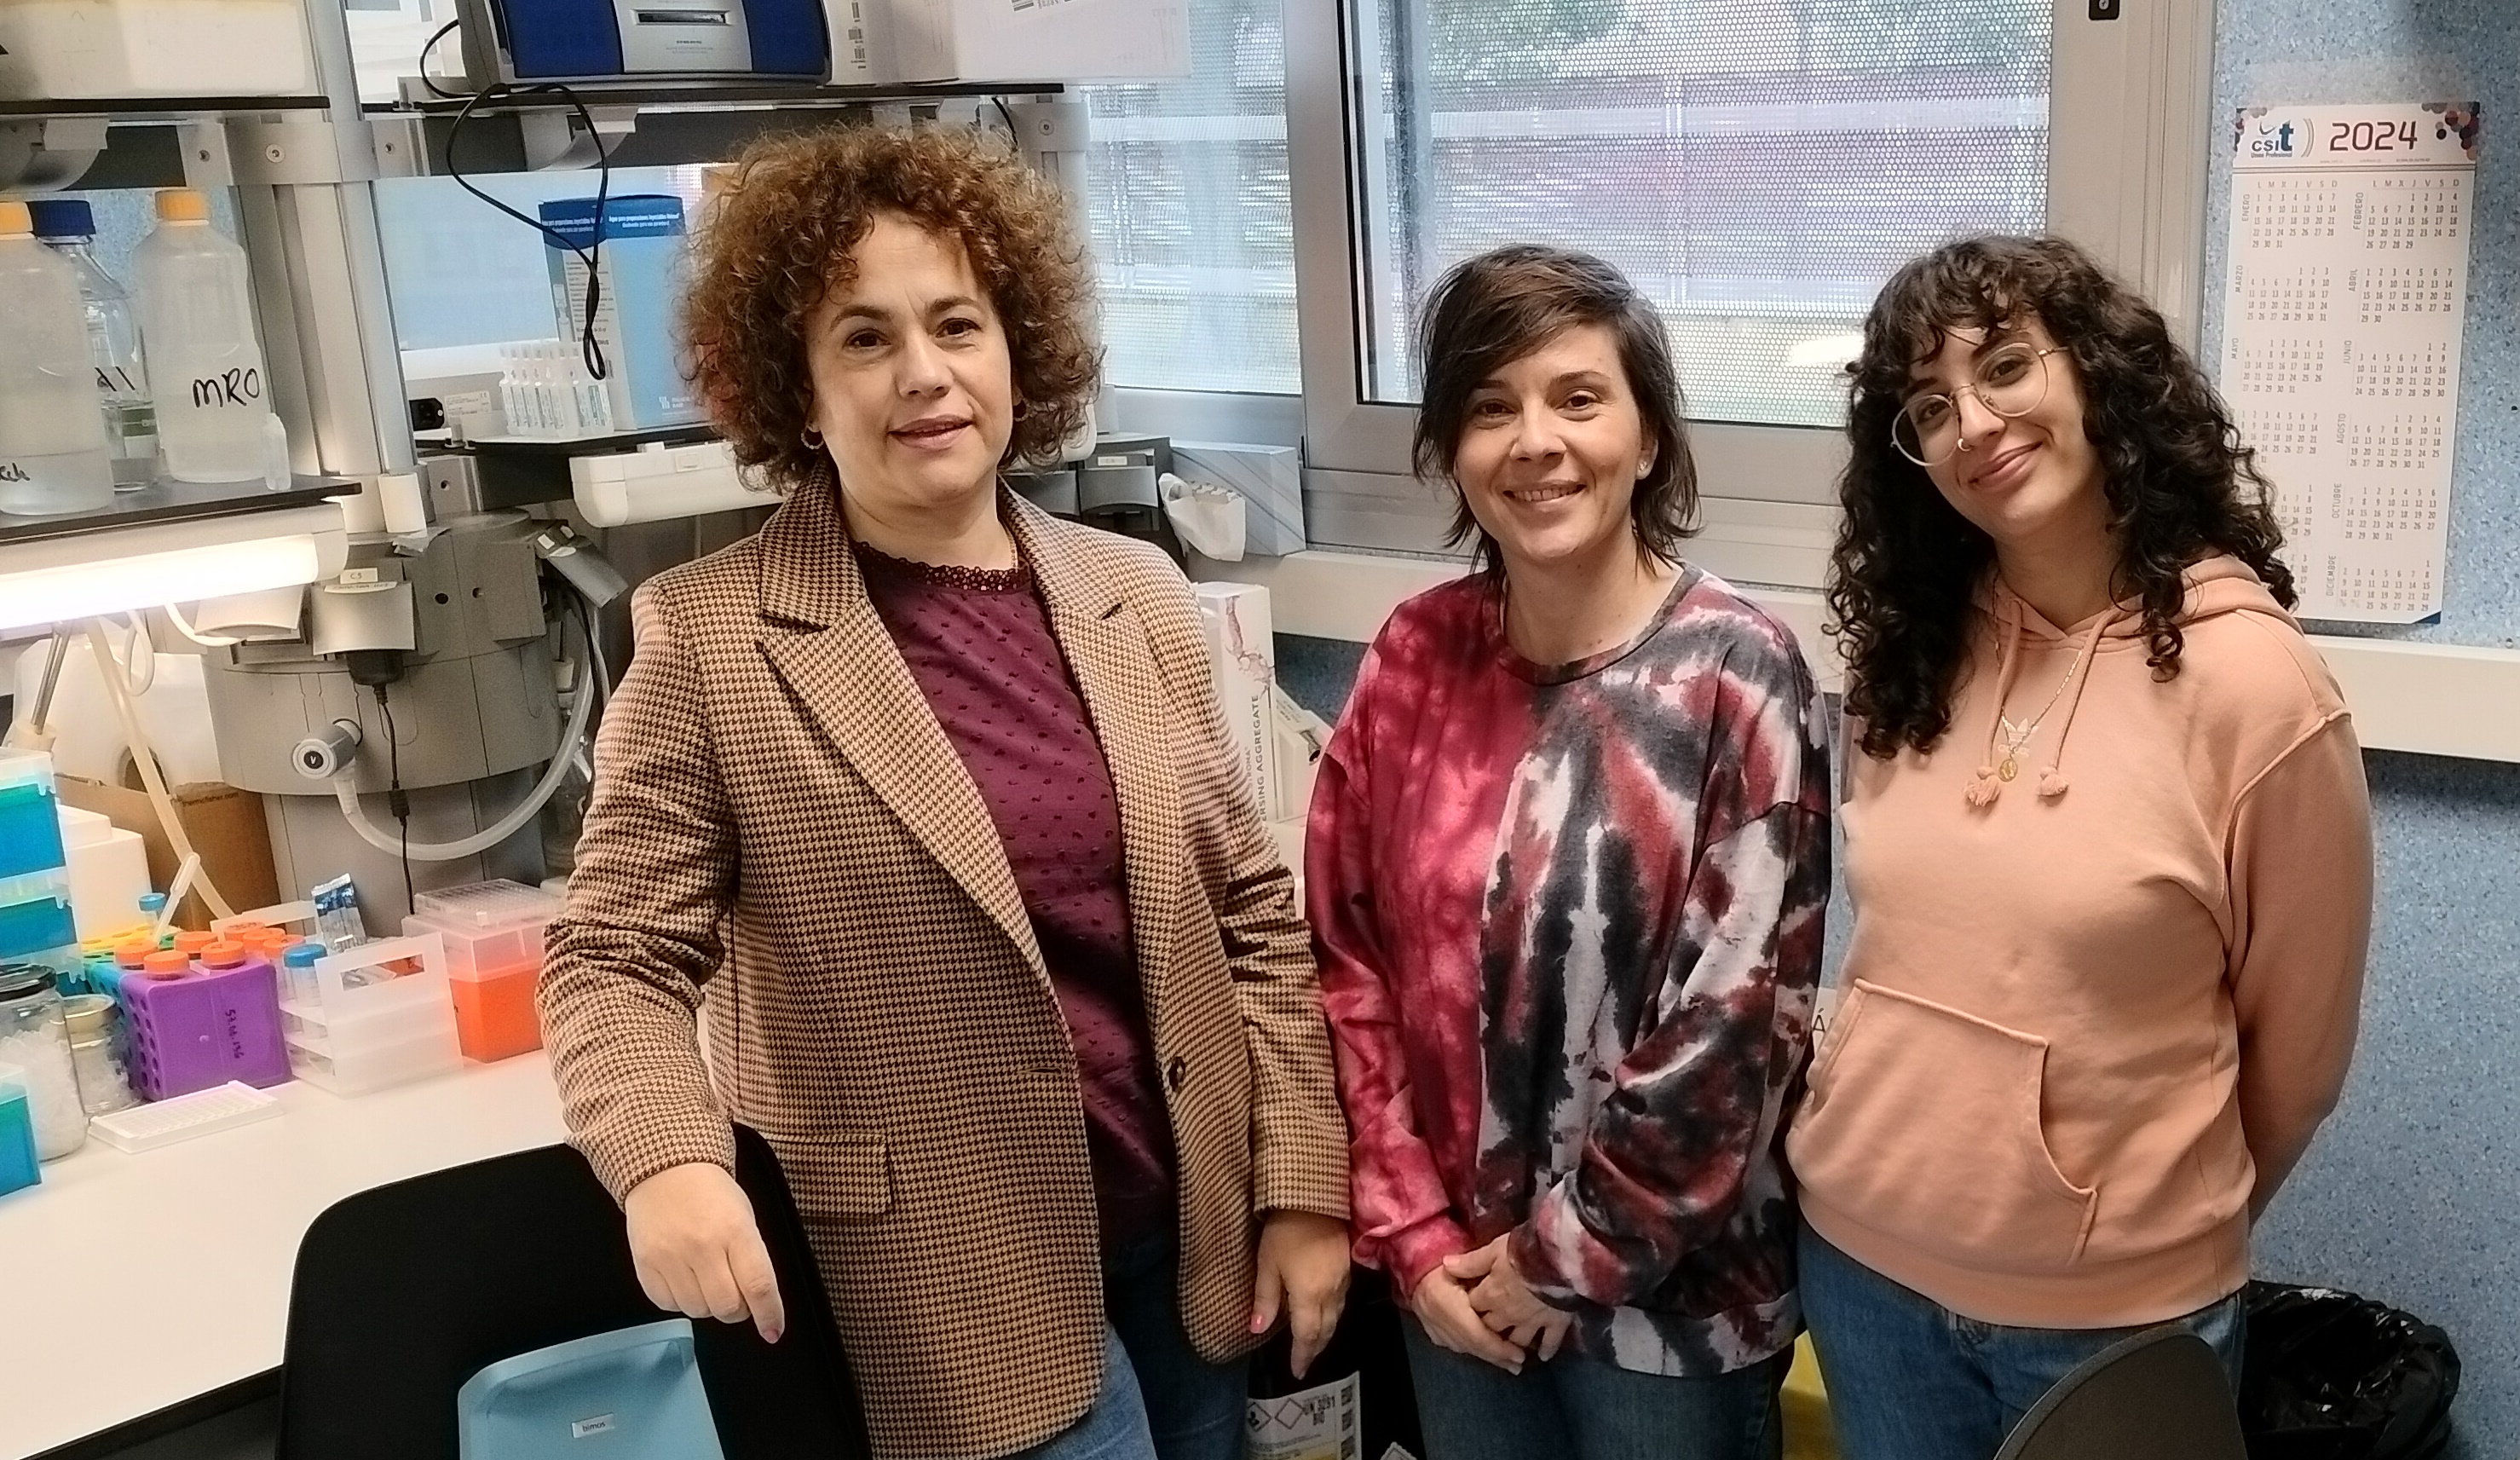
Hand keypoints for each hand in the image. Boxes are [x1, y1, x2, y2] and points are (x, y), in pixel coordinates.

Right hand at [623, 1161, 785, 1343]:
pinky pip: (668, 1305)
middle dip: (737, 1311)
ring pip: (698, 1310)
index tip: (773, 1331)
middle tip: (736, 1297)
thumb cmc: (712, 1194)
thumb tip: (759, 1303)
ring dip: (708, 1306)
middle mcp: (703, 1246)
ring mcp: (671, 1256)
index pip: (758, 1286)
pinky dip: (681, 1301)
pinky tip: (683, 1279)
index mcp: (736, 1231)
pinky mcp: (645, 1264)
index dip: (769, 1315)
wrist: (665, 1169)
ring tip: (706, 1279)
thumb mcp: (743, 1217)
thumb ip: (752, 1258)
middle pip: (727, 1307)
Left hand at [1251, 1211, 1351, 1378]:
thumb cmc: (1284, 1232)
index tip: (1297, 1372)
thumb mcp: (1267, 1265)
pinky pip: (1342, 1301)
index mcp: (1309, 1296)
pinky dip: (1333, 1315)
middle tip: (1305, 1362)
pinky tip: (1325, 1314)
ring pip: (1336, 1316)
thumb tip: (1256, 1330)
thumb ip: (1264, 1299)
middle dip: (1315, 1349)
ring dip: (1325, 1334)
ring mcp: (1342, 1279)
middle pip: (1326, 1330)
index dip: (1302, 1355)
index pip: (1307, 1336)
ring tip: (1314, 1343)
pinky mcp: (1347, 1266)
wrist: (1313, 1198)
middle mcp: (1330, 1293)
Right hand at [1407, 1265, 1529, 1372]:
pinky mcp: (1434, 1333)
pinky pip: (1459, 1345)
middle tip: (1519, 1363)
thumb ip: (1477, 1272)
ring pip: (1465, 1348)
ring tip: (1510, 1362)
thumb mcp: (1461, 1263)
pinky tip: (1491, 1354)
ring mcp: (1433, 1329)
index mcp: (1443, 1302)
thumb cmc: (1442, 1261)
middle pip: (1472, 1345)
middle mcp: (1437, 1320)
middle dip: (1497, 1356)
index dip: (1498, 1348)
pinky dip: (1477, 1350)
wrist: (1415, 1266)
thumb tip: (1502, 1275)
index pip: (1475, 1334)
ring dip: (1489, 1356)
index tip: (1519, 1355)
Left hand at [1445, 1236, 1573, 1361]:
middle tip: (1486, 1333)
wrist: (1559, 1261)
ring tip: (1512, 1349)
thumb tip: (1445, 1265)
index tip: (1465, 1305)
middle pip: (1492, 1328)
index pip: (1473, 1305)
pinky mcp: (1555, 1322)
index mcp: (1491, 1295)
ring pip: (1519, 1340)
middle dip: (1488, 1331)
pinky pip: (1550, 1341)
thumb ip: (1471, 1262)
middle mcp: (1508, 1314)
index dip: (1468, 1305)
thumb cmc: (1523, 1252)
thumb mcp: (1493, 1251)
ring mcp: (1533, 1321)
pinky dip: (1547, 1349)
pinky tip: (1544, 1357)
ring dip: (1514, 1345)